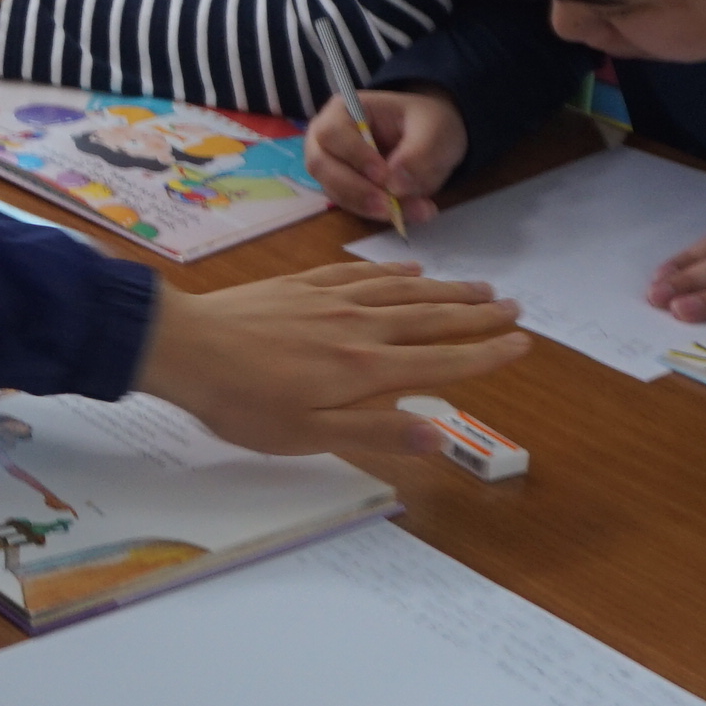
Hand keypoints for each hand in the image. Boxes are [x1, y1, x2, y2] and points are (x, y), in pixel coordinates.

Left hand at [136, 261, 528, 459]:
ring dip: (446, 289)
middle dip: (478, 315)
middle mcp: (358, 328)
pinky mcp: (302, 285)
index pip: (441, 362)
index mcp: (364, 370)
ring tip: (481, 287)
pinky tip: (410, 269)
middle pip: (431, 318)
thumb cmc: (240, 403)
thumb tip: (440, 435)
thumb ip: (375, 435)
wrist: (183, 346)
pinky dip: (393, 271)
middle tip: (517, 308)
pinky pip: (360, 273)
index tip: (522, 344)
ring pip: (403, 291)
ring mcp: (329, 300)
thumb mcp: (307, 436)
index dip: (485, 354)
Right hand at [306, 86, 468, 222]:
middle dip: (355, 189)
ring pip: (333, 191)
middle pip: (321, 165)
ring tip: (405, 213)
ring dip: (366, 206)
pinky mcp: (343, 189)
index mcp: (344, 110)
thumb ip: (420, 153)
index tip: (383, 176)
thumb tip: (395, 184)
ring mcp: (332, 166)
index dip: (354, 155)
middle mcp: (327, 139)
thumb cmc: (428, 123)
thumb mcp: (436, 130)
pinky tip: (404, 213)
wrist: (433, 139)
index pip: (332, 133)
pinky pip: (349, 205)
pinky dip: (375, 213)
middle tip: (389, 207)